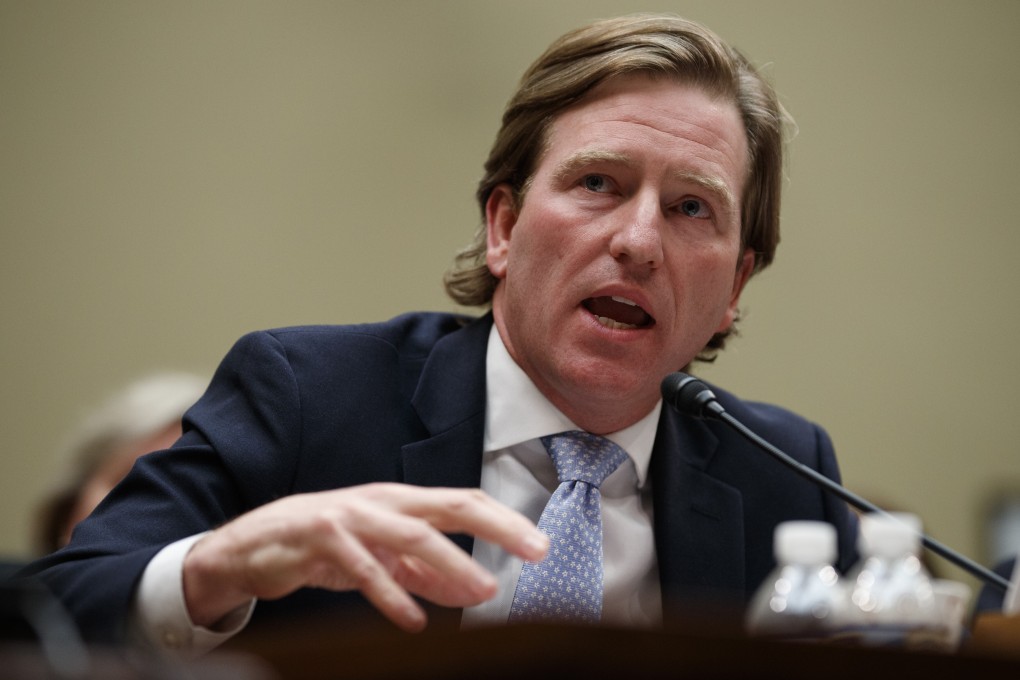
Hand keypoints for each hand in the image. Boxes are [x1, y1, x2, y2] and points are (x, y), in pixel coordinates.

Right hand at [182, 483, 547, 631]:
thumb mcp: (383, 558)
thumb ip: (429, 575)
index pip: (463, 502)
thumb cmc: (327, 545)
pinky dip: (390, 595)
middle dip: (497, 525)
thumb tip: (478, 592)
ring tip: (484, 590)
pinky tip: (413, 620)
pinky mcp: (321, 541)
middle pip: (449, 507)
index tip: (540, 544)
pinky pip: (362, 569)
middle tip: (535, 548)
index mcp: (400, 501)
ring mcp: (352, 518)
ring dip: (452, 563)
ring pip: (411, 536)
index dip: (504, 521)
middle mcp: (382, 502)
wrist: (254, 544)